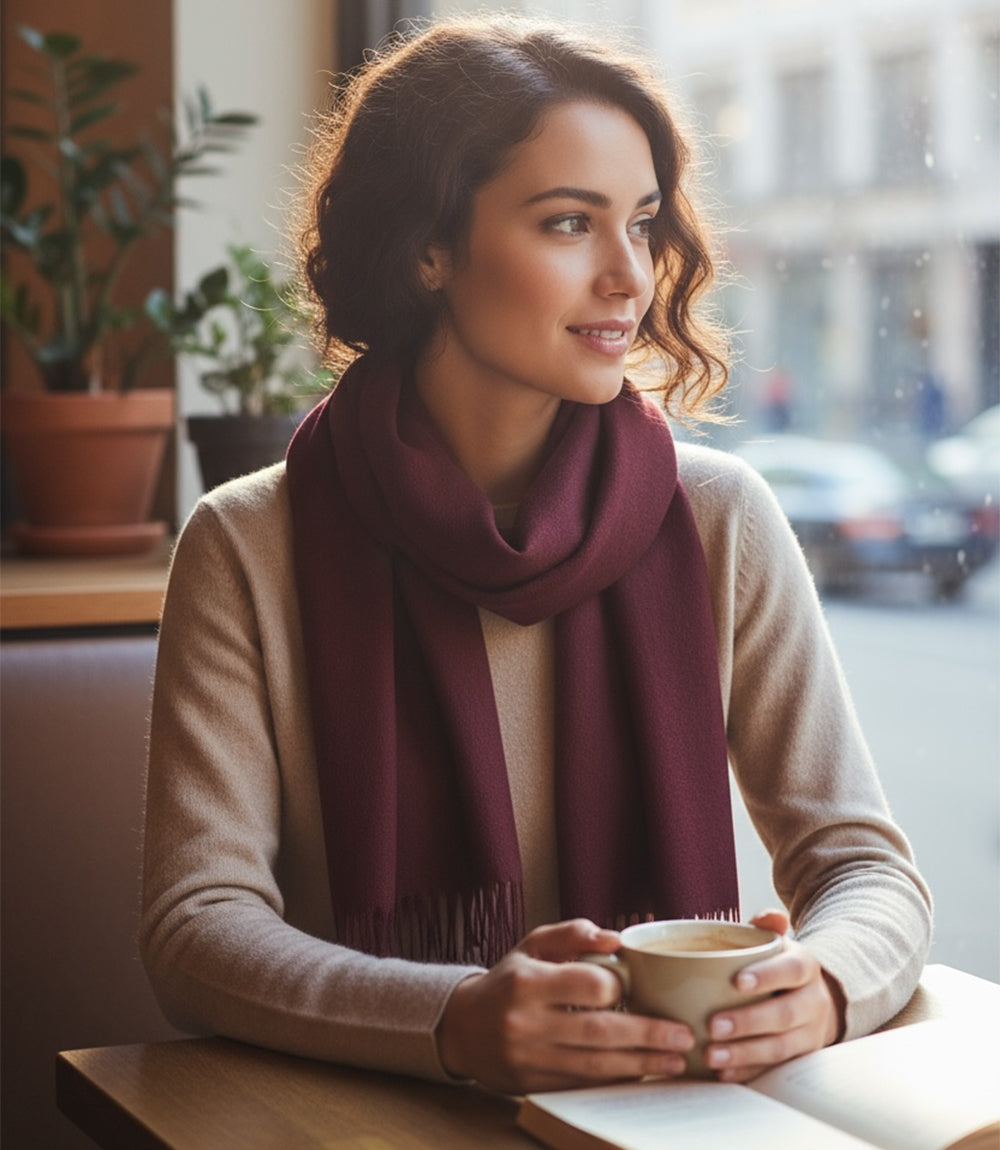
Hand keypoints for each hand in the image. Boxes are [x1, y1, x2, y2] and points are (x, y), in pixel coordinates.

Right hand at [435, 918, 694, 1093]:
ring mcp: (529, 1059)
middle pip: (598, 1032)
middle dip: (647, 1035)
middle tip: (683, 1036)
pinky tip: (641, 1073)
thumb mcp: (531, 945)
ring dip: (640, 1064)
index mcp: (527, 982)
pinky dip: (615, 1080)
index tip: (637, 987)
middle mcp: (527, 1022)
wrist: (462, 1028)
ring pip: (595, 1065)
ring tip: (674, 1060)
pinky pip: (582, 1084)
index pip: (585, 985)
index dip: (618, 986)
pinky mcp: (532, 1085)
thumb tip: (615, 939)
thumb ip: (572, 933)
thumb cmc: (508, 980)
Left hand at [703, 908, 845, 1082]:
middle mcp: (813, 1002)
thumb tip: (767, 916)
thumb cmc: (781, 968)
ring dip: (744, 1053)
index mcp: (805, 968)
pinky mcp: (799, 1059)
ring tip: (712, 1055)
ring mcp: (809, 1035)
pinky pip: (773, 1068)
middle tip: (713, 1025)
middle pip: (783, 1015)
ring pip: (779, 1048)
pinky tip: (722, 1072)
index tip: (736, 982)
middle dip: (748, 1022)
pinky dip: (747, 1072)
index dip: (766, 976)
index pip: (790, 970)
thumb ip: (769, 927)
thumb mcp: (779, 944)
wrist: (817, 1000)